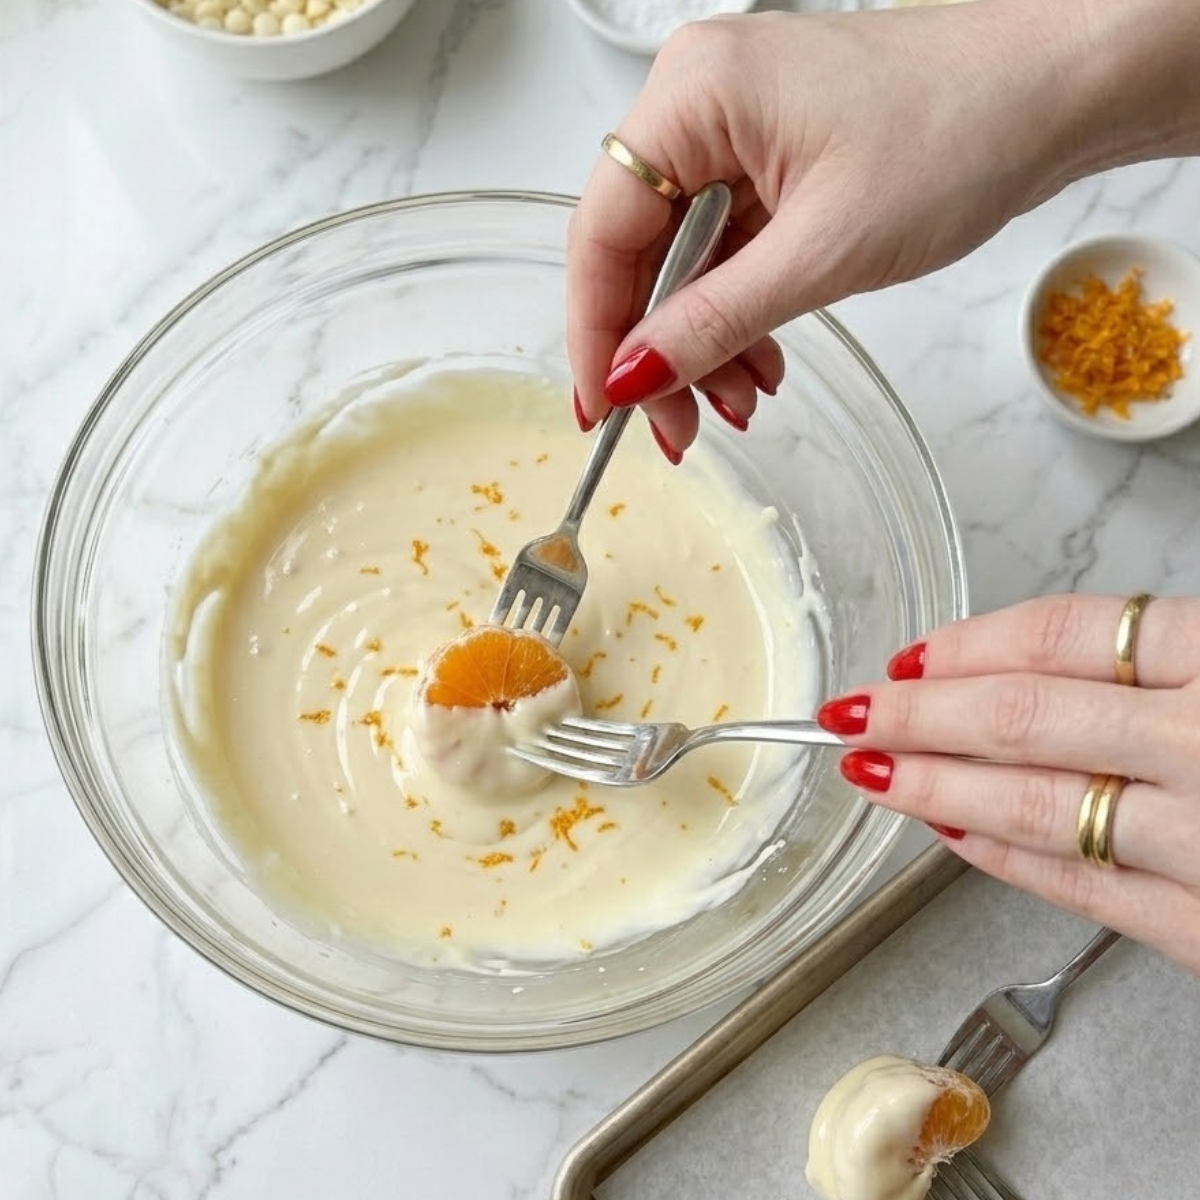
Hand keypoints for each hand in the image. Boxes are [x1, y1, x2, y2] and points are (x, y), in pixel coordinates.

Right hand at [567, 1, 1084, 456]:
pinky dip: (739, 314)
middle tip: (679, 427)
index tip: (604, 409)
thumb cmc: (961, 129)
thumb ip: (713, 321)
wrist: (1056, 93)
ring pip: (682, 262)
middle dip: (660, 350)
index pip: (602, 231)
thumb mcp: (823, 251)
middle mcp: (700, 105)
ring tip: (742, 402)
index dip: (595, 331)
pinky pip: (727, 253)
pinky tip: (763, 361)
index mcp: (694, 96)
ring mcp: (736, 132)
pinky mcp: (770, 161)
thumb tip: (632, 376)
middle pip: (636, 251)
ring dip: (704, 343)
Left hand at [815, 595, 1199, 975]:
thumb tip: (1018, 669)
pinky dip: (1002, 857)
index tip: (904, 662)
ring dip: (933, 787)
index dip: (962, 648)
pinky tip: (948, 834)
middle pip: (1019, 717)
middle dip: (914, 716)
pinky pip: (1077, 887)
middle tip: (849, 716)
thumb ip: (1151, 664)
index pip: (1055, 638)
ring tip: (871, 773)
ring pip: (1033, 804)